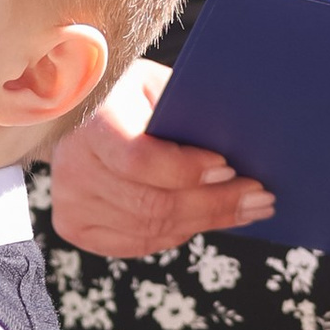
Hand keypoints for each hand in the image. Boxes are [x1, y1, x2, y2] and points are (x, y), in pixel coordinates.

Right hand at [47, 58, 273, 257]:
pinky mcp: (76, 227)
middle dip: (213, 204)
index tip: (229, 167)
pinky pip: (137, 242)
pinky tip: (206, 221)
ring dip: (205, 222)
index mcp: (91, 125)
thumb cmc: (128, 94)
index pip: (137, 159)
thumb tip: (243, 139)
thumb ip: (185, 111)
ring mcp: (71, 203)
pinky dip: (178, 234)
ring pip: (150, 228)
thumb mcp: (155, 86)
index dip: (186, 170)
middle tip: (258, 198)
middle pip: (150, 203)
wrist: (77, 110)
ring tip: (247, 210)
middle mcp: (72, 168)